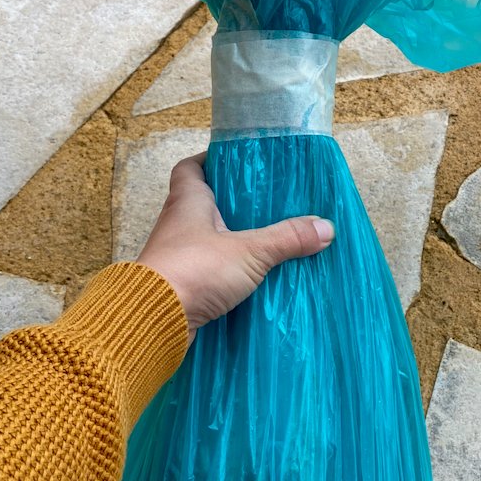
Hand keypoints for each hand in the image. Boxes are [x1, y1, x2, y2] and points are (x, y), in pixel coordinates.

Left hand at [138, 153, 334, 343]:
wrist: (154, 319)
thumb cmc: (194, 270)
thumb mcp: (249, 251)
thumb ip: (286, 239)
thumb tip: (326, 227)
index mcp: (187, 202)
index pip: (190, 168)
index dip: (210, 161)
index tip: (236, 162)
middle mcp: (177, 224)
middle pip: (202, 203)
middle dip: (230, 203)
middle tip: (264, 204)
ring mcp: (175, 255)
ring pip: (205, 238)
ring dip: (229, 239)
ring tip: (264, 240)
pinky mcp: (179, 284)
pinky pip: (205, 269)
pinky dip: (224, 270)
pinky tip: (249, 277)